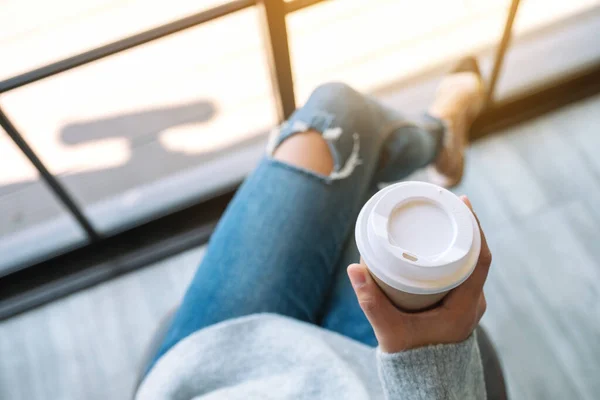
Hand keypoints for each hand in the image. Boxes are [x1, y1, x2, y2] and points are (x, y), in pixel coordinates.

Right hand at [347, 196, 491, 352]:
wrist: (426, 384)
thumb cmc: (412, 360)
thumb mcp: (389, 330)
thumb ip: (370, 301)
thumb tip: (354, 268)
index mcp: (465, 307)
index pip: (481, 259)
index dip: (476, 228)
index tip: (463, 203)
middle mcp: (473, 303)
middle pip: (477, 255)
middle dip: (464, 227)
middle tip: (446, 202)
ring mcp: (468, 304)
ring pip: (471, 264)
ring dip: (460, 240)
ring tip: (443, 217)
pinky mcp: (459, 305)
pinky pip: (464, 272)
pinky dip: (455, 254)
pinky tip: (442, 242)